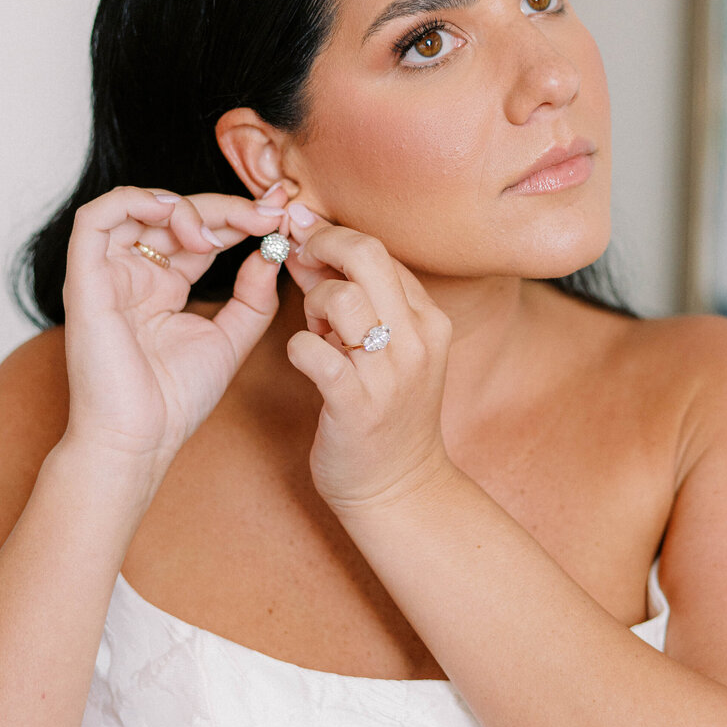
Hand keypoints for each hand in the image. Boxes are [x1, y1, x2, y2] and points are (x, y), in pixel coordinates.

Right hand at [60, 182, 290, 479]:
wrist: (138, 440)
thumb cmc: (174, 401)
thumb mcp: (231, 340)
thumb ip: (254, 297)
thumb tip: (271, 251)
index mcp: (164, 288)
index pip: (200, 234)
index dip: (240, 217)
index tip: (281, 212)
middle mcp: (134, 275)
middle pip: (174, 215)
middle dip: (225, 207)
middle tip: (268, 212)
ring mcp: (107, 275)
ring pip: (135, 207)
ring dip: (182, 207)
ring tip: (217, 234)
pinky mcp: (84, 279)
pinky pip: (93, 219)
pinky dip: (133, 202)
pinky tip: (173, 213)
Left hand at [282, 208, 455, 511]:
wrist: (398, 488)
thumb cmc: (386, 413)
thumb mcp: (389, 349)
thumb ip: (355, 298)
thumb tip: (306, 248)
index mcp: (429, 320)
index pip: (381, 250)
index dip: (335, 238)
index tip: (307, 244)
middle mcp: (416, 340)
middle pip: (367, 255)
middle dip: (321, 246)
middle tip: (298, 259)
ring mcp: (389, 373)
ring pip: (340, 297)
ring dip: (311, 304)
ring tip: (315, 329)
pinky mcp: (356, 405)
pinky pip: (312, 352)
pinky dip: (298, 347)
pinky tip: (304, 359)